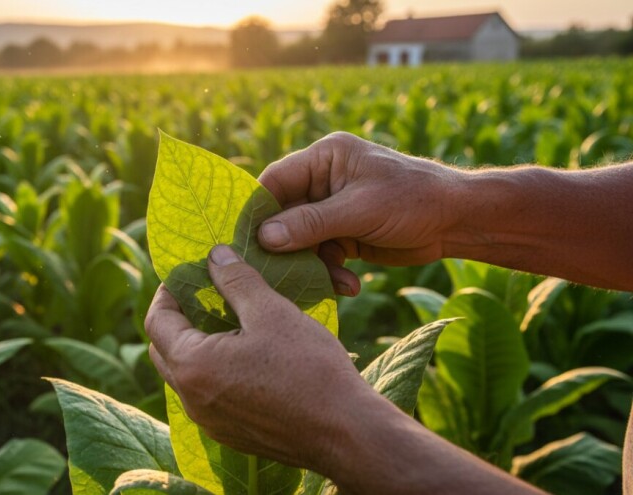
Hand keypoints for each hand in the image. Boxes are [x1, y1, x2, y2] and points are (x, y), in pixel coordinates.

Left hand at [146, 245, 547, 493]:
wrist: (346, 433)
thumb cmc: (309, 368)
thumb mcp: (271, 312)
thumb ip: (236, 281)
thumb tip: (215, 255)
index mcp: (192, 365)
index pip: (157, 320)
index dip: (169, 290)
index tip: (190, 272)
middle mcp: (191, 398)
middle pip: (164, 349)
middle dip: (178, 318)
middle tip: (205, 293)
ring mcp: (209, 421)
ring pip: (185, 375)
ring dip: (196, 345)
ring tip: (228, 320)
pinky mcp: (230, 434)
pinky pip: (207, 396)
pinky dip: (213, 371)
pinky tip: (245, 355)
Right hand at [257, 132, 464, 294]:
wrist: (458, 221)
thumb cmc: (413, 199)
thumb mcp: (360, 209)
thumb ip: (311, 223)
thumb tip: (264, 237)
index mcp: (324, 158)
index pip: (275, 181)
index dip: (257, 210)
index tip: (245, 242)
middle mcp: (323, 182)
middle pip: (284, 216)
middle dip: (286, 247)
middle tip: (279, 275)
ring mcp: (332, 210)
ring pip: (301, 242)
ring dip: (312, 266)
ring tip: (332, 282)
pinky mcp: (344, 236)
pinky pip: (322, 256)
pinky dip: (331, 273)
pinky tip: (350, 285)